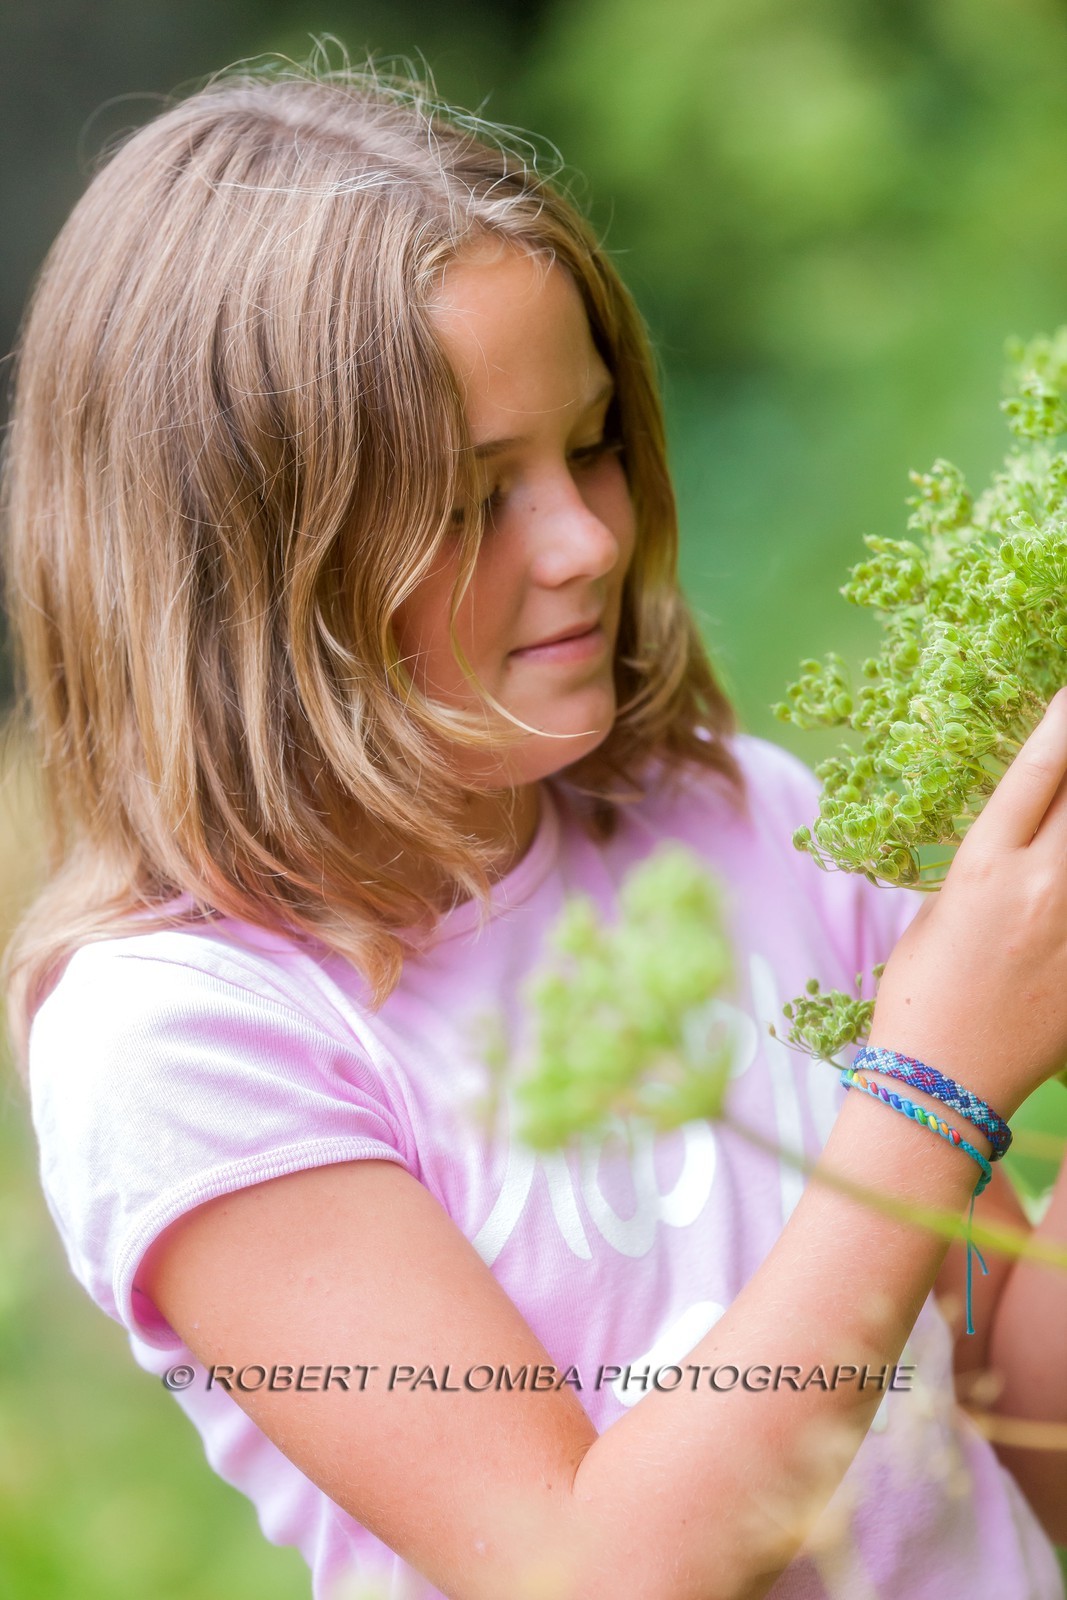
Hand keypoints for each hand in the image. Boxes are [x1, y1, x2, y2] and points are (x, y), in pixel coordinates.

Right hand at [868, 686, 1066, 1117]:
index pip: (1039, 769)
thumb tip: (1028, 836)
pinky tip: (1062, 884)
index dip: (1063, 719)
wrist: (941, 1084)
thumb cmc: (920, 996)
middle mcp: (1040, 886)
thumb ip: (991, 867)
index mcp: (984, 866)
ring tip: (1063, 840)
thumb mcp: (938, 913)